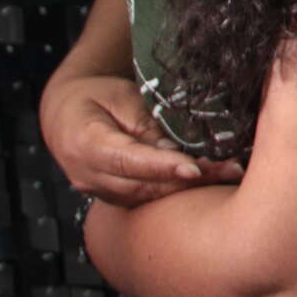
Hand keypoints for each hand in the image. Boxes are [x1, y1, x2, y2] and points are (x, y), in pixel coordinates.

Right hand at [42, 73, 237, 206]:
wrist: (66, 117)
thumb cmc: (96, 98)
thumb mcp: (121, 98)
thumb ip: (146, 125)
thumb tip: (177, 150)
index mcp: (84, 144)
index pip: (127, 160)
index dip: (162, 166)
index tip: (195, 168)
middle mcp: (88, 176)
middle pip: (143, 184)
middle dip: (189, 179)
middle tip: (230, 168)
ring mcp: (100, 193)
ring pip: (149, 196)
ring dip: (189, 188)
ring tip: (229, 173)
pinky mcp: (115, 199)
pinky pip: (148, 199)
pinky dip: (178, 190)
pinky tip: (210, 180)